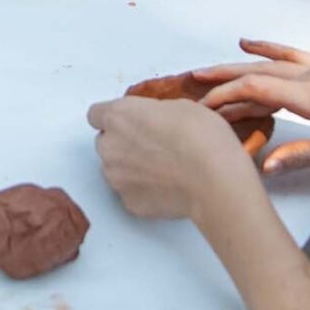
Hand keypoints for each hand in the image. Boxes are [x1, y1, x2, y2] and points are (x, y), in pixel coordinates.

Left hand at [85, 92, 259, 219]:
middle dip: (123, 143)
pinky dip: (142, 189)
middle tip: (153, 145)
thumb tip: (155, 121)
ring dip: (131, 167)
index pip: (96, 114)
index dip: (114, 118)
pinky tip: (166, 186)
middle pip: (105, 142)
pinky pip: (129, 192)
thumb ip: (154, 112)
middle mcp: (109, 146)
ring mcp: (116, 178)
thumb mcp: (181, 106)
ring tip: (163, 168)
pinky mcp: (129, 202)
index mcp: (119, 116)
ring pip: (115, 169)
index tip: (129, 121)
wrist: (214, 179)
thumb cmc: (202, 138)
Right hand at [187, 40, 309, 174]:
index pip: (258, 88)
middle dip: (222, 75)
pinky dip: (266, 49)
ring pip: (269, 62)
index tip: (203, 107)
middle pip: (257, 70)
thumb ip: (303, 157)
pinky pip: (289, 54)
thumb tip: (263, 166)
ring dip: (236, 64)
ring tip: (208, 69)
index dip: (227, 95)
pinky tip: (250, 44)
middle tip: (191, 81)